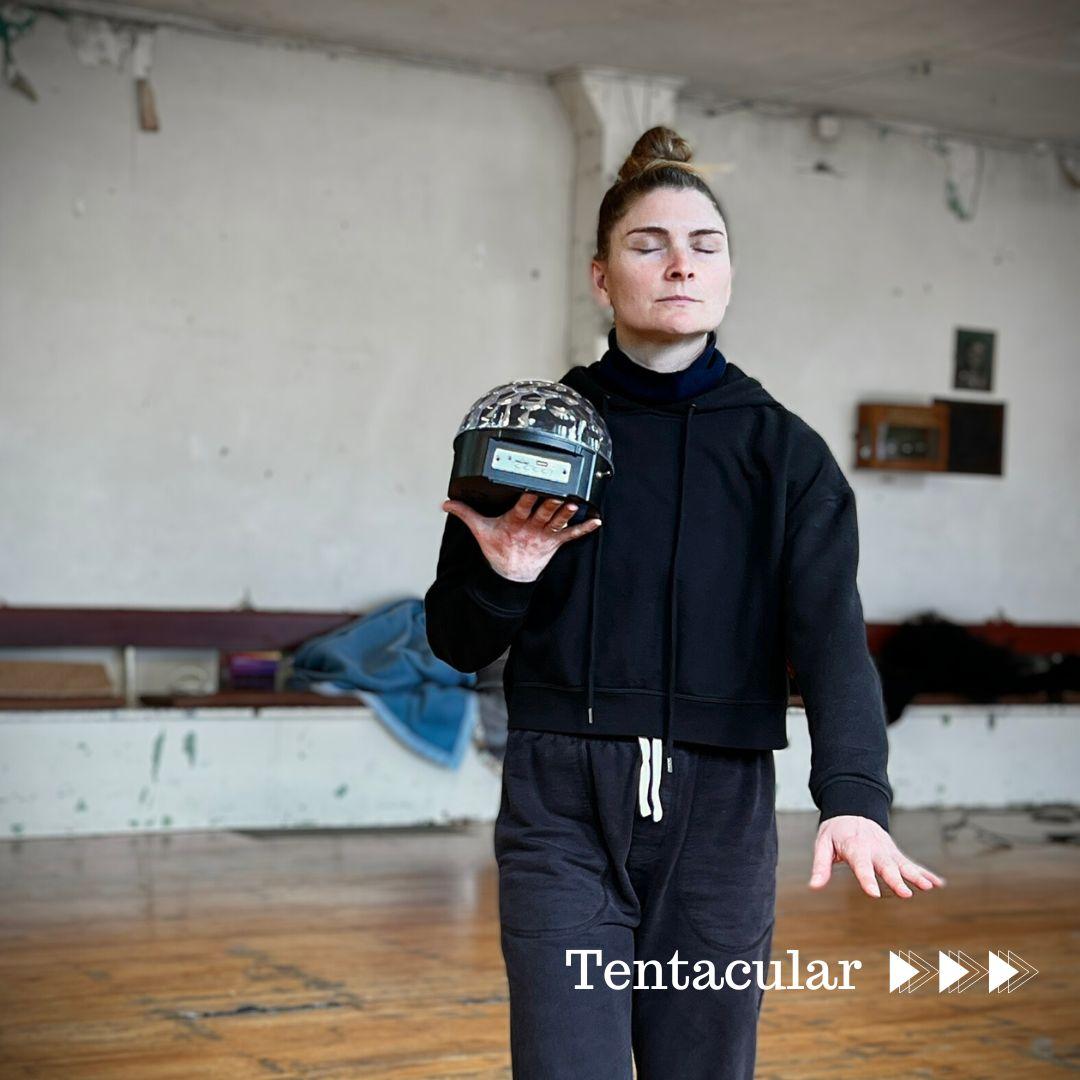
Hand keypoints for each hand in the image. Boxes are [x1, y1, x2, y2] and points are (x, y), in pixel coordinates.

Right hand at [441, 491, 601, 582]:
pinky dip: (585, 529)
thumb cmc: (497, 550)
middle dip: (552, 503)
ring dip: (568, 513)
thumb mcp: (479, 530)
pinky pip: (572, 536)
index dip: (528, 497)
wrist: (510, 576)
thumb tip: (445, 503)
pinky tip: (597, 521)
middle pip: (543, 512)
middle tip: (560, 493)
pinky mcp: (555, 542)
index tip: (533, 486)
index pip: (522, 507)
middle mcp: (531, 528)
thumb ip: (465, 513)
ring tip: (576, 503)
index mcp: (513, 522)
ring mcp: (545, 536)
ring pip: (558, 521)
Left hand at [808, 815, 946, 898]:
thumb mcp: (823, 845)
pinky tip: (938, 884)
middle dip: (896, 880)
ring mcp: (887, 851)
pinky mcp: (895, 853)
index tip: (874, 893)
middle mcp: (874, 850)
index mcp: (855, 848)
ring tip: (927, 887)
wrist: (852, 810)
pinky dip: (925, 873)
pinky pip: (912, 864)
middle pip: (886, 866)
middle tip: (906, 893)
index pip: (861, 866)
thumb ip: (821, 866)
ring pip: (903, 864)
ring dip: (916, 875)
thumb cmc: (835, 832)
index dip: (867, 879)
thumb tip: (814, 886)